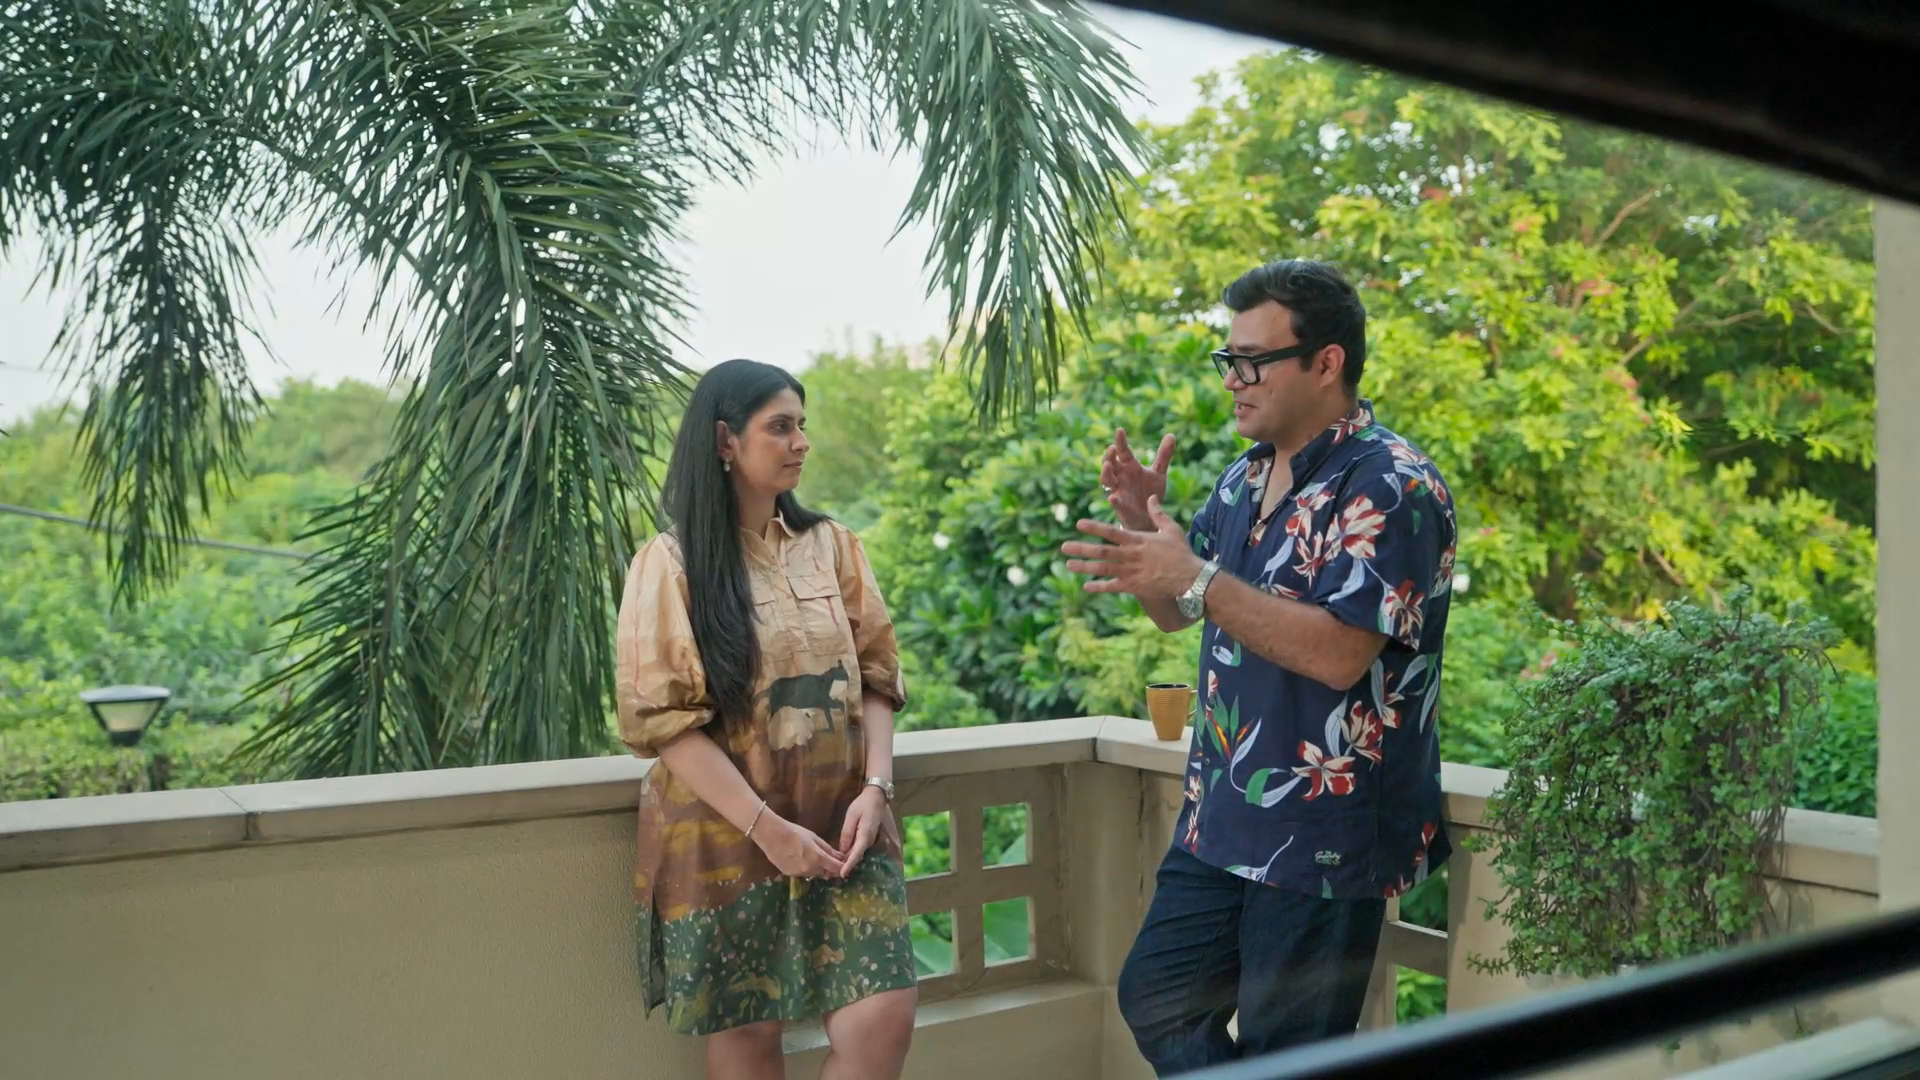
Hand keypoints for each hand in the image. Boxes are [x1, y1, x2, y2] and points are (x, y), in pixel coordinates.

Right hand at [753, 813, 845, 879]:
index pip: (836, 868)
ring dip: (817, 868)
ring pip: (813, 874)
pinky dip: (805, 868)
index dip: (842, 868)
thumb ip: (828, 849)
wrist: (772, 835)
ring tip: (810, 855)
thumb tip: (841, 856)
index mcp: (818, 858)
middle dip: (828, 867)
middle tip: (827, 858)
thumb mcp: (814, 838)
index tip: (845, 865)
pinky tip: (799, 858)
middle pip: (825, 872)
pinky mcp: (789, 874)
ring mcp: (799, 873)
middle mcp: (810, 869)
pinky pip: (802, 873)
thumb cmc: (794, 832)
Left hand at [837, 786, 894, 877]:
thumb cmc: (862, 805)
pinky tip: (840, 858)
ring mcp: (868, 840)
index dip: (849, 864)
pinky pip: (857, 849)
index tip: (842, 874)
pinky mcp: (866, 839)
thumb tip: (842, 850)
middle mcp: (868, 841)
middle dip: (845, 866)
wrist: (876, 798)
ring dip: (846, 862)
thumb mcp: (851, 817)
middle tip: (831, 874)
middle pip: (856, 856)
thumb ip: (847, 834)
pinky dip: (849, 855)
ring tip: (832, 869)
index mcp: (865, 835)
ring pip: (856, 854)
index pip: (856, 853)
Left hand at [1062, 495, 1204, 599]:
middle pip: (1101, 551)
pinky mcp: (1134, 586)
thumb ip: (1158, 513)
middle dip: (1081, 548)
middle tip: (1063, 546)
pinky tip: (1086, 586)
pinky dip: (1099, 587)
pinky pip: (1113, 587)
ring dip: (1084, 567)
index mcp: (1137, 540)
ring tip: (1068, 564)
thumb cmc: (1181, 552)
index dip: (1094, 527)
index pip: (1111, 532)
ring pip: (1103, 569)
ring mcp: (1130, 572)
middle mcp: (1130, 556)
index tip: (1078, 524)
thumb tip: (1151, 497)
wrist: (1191, 577)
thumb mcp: (1171, 529)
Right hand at [1101, 428, 1174, 531]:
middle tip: (1112, 448)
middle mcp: (1121, 477)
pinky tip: (1113, 498)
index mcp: (1130, 467)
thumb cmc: (1150, 492)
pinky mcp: (1121, 506)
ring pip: (1107, 480)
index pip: (1123, 451)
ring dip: (1106, 473)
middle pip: (1110, 464)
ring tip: (1108, 466)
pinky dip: (1114, 500)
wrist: (1149, 516)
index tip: (1120, 430)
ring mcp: (1119, 491)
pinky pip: (1115, 503)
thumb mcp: (1159, 473)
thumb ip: (1164, 455)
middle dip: (1109, 456)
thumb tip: (1172, 434)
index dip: (1121, 441)